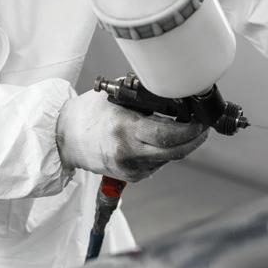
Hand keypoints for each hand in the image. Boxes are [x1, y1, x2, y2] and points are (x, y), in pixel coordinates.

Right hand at [56, 90, 207, 181]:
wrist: (65, 138)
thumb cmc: (89, 114)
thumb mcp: (117, 98)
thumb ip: (145, 96)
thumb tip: (175, 91)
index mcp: (125, 130)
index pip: (169, 135)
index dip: (192, 130)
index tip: (202, 121)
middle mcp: (128, 153)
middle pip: (175, 152)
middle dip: (194, 140)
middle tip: (203, 127)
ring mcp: (130, 168)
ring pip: (168, 158)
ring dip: (179, 145)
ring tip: (180, 128)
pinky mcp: (131, 176)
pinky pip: (157, 163)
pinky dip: (163, 151)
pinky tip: (156, 140)